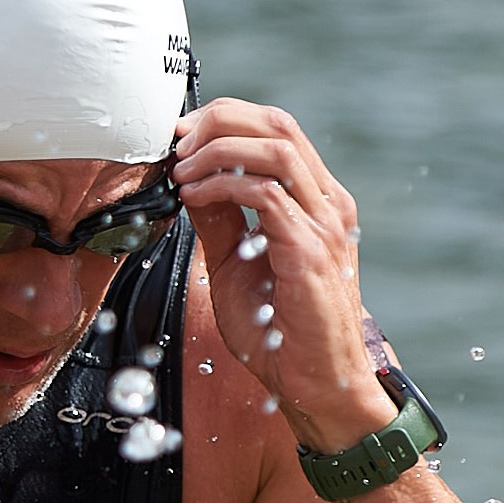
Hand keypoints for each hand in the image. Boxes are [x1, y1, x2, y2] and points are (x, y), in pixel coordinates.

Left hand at [175, 98, 393, 452]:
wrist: (314, 384)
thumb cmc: (280, 333)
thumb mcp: (235, 264)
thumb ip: (218, 220)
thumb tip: (188, 182)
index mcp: (316, 200)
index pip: (277, 128)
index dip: (226, 118)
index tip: (181, 134)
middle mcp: (327, 204)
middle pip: (279, 125)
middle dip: (219, 121)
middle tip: (176, 142)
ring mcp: (325, 225)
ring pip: (276, 149)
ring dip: (217, 151)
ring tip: (180, 171)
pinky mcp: (310, 252)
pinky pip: (267, 196)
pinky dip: (223, 187)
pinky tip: (194, 198)